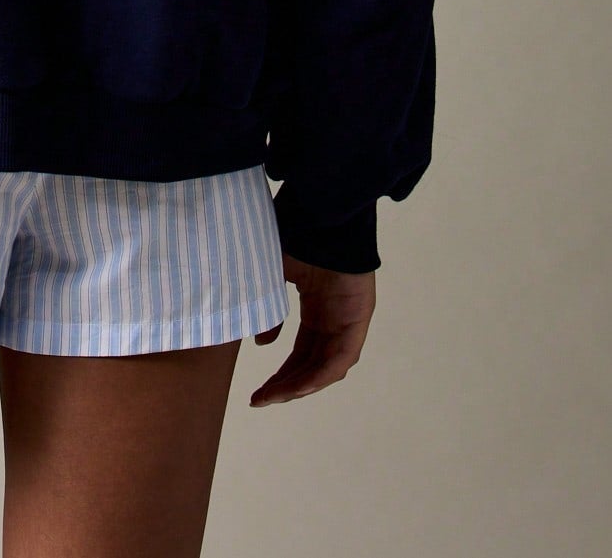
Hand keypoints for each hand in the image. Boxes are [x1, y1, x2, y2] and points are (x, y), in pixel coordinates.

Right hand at [248, 251, 375, 405]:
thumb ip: (271, 311)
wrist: (321, 216)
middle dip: (286, 384)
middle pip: (311, 363)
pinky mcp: (358, 319)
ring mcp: (348, 320)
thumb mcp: (274, 277)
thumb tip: (263, 342)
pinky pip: (341, 357)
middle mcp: (333, 319)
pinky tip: (299, 385)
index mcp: (316, 308)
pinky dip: (320, 374)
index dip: (280, 373)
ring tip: (274, 395)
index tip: (257, 390)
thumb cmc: (296, 238)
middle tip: (261, 399)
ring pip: (326, 366)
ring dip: (300, 384)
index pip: (300, 351)